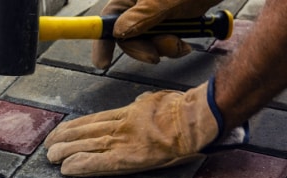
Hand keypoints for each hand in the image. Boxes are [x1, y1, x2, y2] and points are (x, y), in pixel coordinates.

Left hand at [45, 81, 221, 176]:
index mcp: (128, 113)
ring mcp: (122, 143)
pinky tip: (67, 168)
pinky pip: (98, 163)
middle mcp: (120, 127)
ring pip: (86, 147)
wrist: (191, 119)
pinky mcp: (127, 159)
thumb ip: (145, 103)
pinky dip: (81, 165)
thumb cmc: (182, 109)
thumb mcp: (158, 98)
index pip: (94, 120)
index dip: (75, 127)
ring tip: (51, 157)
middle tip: (49, 145)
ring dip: (66, 152)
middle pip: (85, 133)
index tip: (63, 130)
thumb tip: (141, 101)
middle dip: (64, 139)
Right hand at [92, 0, 221, 68]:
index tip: (103, 63)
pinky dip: (173, 49)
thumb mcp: (166, 1)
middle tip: (157, 57)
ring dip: (163, 50)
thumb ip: (143, 16)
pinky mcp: (168, 24)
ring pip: (147, 43)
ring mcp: (153, 16)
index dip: (102, 43)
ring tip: (179, 44)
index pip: (107, 20)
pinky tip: (185, 45)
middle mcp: (138, 7)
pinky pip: (163, 44)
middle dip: (144, 50)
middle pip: (128, 38)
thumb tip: (118, 31)